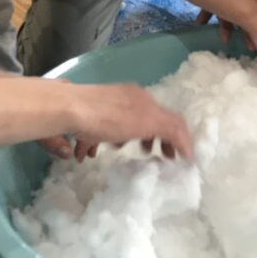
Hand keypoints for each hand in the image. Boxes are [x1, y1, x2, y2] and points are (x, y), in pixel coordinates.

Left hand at [66, 83, 192, 159]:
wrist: (68, 109)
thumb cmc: (110, 118)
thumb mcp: (148, 122)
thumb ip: (172, 131)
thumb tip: (189, 147)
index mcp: (143, 98)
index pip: (167, 119)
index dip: (176, 139)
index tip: (176, 159)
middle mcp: (126, 98)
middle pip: (145, 122)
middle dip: (151, 140)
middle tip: (153, 157)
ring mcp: (105, 105)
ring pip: (120, 127)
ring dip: (123, 141)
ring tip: (118, 152)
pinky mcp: (85, 115)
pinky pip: (97, 131)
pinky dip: (98, 142)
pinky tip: (89, 152)